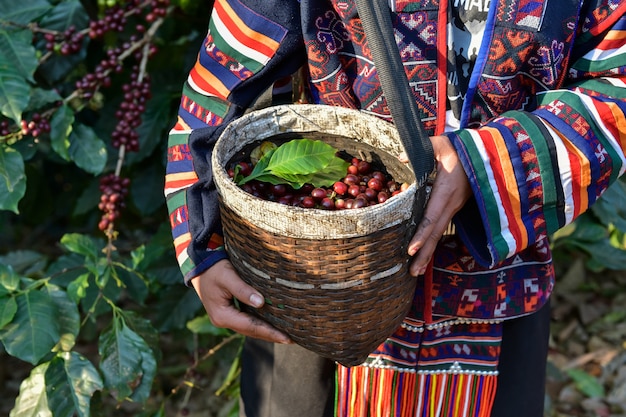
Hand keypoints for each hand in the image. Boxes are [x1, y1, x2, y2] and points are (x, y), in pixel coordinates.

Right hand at [190, 259, 291, 343]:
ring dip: (267, 331)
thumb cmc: (214, 269)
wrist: (199, 265)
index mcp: (222, 316)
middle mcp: (223, 321)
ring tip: (286, 335)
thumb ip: (243, 290)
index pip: (251, 326)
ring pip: (249, 328)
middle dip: (271, 335)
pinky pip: (247, 321)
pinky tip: (272, 324)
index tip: (286, 337)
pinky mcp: (229, 312)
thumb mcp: (228, 276)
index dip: (269, 332)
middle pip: (251, 331)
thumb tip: (261, 303)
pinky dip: (260, 324)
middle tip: (292, 339)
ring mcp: (226, 318)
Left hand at [400, 135, 471, 275]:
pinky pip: (441, 227)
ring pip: (440, 233)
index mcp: (447, 191)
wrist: (487, 152)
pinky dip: (432, 242)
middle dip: (425, 254)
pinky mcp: (454, 207)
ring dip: (429, 253)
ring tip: (416, 271)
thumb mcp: (440, 144)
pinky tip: (424, 254)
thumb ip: (421, 149)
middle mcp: (452, 203)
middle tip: (411, 273)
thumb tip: (399, 157)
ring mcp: (455, 207)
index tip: (411, 249)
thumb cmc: (462, 147)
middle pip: (436, 233)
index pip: (432, 216)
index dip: (422, 234)